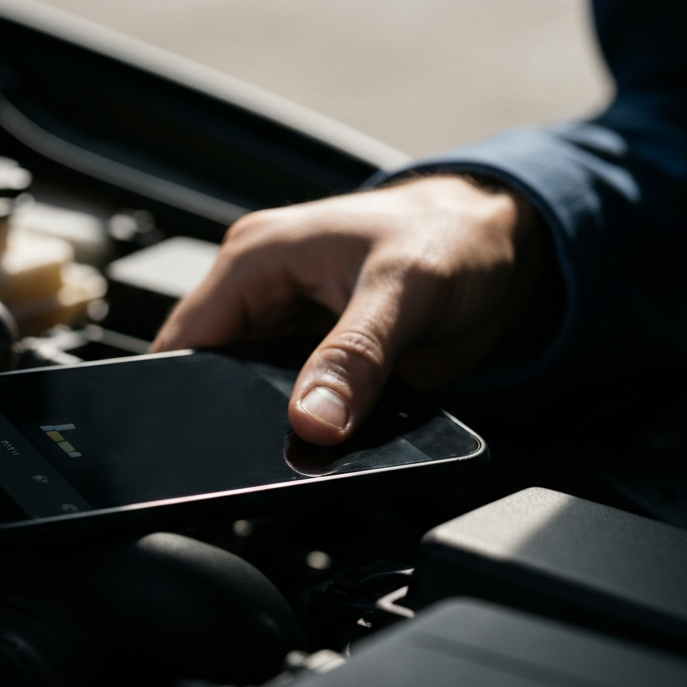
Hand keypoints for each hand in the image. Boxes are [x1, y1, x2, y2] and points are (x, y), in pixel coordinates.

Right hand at [152, 174, 544, 444]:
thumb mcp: (405, 291)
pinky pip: (296, 399)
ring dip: (271, 421)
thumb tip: (312, 420)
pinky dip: (307, 421)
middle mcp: (264, 291)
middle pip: (215, 371)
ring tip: (301, 445)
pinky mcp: (322, 357)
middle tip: (262, 452)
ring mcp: (291, 328)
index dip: (182, 391)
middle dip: (230, 414)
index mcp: (256, 258)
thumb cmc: (453, 234)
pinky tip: (329, 437)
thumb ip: (355, 357)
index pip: (187, 336)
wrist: (504, 246)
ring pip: (252, 391)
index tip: (199, 441)